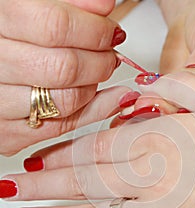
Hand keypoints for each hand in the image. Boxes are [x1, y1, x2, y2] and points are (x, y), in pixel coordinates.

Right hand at [0, 0, 124, 154]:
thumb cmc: (6, 39)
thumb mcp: (25, 9)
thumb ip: (64, 5)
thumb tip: (104, 6)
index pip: (55, 26)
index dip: (94, 30)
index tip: (110, 31)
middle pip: (65, 67)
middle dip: (100, 61)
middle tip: (108, 54)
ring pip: (66, 100)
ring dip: (92, 86)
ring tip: (94, 73)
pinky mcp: (8, 134)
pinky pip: (61, 126)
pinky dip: (86, 109)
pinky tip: (89, 92)